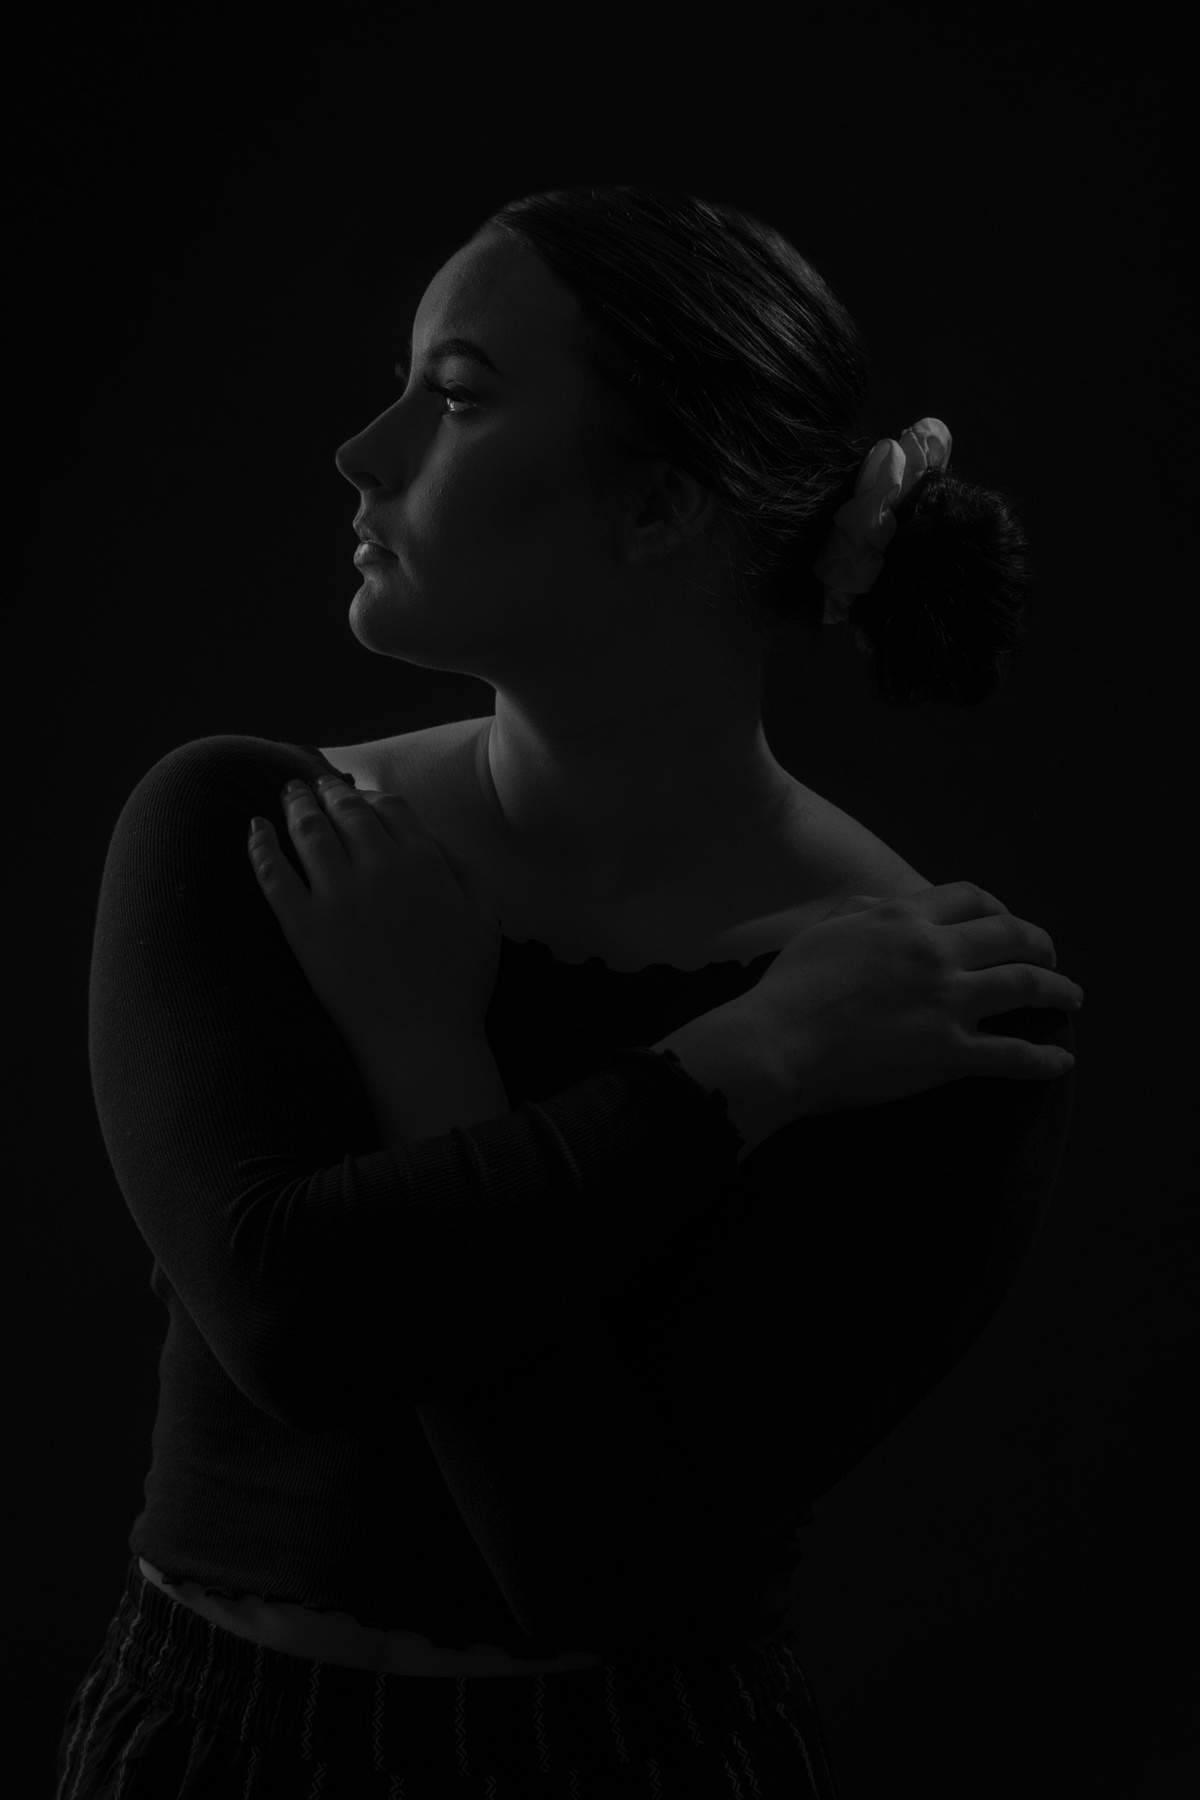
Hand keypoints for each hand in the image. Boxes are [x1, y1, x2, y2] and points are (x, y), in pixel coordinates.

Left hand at [248, 777, 500, 1049]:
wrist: (420, 1038)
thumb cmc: (460, 986)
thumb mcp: (485, 919)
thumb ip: (465, 872)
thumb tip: (436, 841)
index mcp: (425, 863)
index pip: (391, 809)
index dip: (371, 797)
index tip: (357, 796)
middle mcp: (379, 867)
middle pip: (346, 812)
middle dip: (328, 792)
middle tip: (314, 784)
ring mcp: (337, 895)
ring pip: (309, 832)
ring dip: (295, 805)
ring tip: (287, 793)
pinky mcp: (302, 926)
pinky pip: (273, 874)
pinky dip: (260, 846)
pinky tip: (254, 829)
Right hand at [742, 880, 1082, 1117]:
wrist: (780, 1044)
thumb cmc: (791, 989)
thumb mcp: (823, 930)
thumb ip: (861, 910)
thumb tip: (884, 902)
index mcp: (905, 917)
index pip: (971, 898)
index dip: (998, 908)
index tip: (1004, 922)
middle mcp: (937, 951)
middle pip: (1012, 936)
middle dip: (1040, 945)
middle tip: (1049, 958)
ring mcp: (948, 1002)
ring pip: (1026, 986)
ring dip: (1059, 990)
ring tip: (1072, 997)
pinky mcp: (951, 1053)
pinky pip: (1013, 1055)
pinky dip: (1044, 1058)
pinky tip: (1060, 1061)